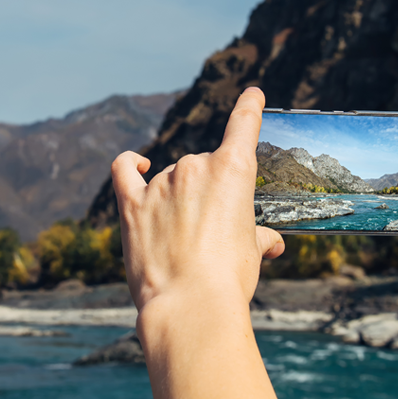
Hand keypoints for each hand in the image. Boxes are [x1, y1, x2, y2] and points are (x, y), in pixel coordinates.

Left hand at [110, 87, 288, 398]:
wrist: (191, 305)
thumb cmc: (229, 279)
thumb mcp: (253, 254)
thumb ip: (259, 238)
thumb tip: (272, 243)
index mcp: (233, 171)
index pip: (243, 125)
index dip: (249, 107)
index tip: (252, 94)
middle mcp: (195, 167)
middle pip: (204, 167)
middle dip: (209, 194)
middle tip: (213, 235)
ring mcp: (160, 182)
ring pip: (172, 178)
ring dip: (178, 199)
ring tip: (184, 243)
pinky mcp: (131, 203)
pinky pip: (125, 170)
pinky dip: (131, 164)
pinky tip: (137, 164)